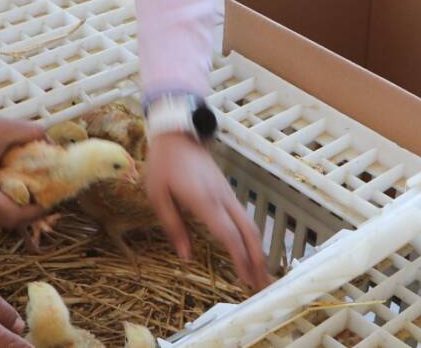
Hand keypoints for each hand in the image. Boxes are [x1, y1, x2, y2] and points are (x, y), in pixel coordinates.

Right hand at [0, 90, 49, 230]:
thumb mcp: (3, 128)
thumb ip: (32, 134)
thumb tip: (54, 143)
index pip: (12, 216)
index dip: (35, 211)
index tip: (52, 199)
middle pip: (5, 220)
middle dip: (28, 211)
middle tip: (46, 196)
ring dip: (14, 207)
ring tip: (33, 191)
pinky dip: (1, 201)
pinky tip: (13, 186)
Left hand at [145, 133, 270, 290]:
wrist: (178, 135)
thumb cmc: (164, 165)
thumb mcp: (158, 196)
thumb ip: (173, 226)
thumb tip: (186, 256)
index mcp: (205, 201)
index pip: (229, 235)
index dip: (240, 259)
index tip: (245, 280)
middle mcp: (223, 198)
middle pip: (249, 232)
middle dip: (258, 259)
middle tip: (262, 285)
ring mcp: (228, 194)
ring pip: (250, 224)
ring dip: (257, 250)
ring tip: (258, 274)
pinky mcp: (227, 191)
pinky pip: (244, 217)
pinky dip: (250, 237)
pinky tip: (247, 250)